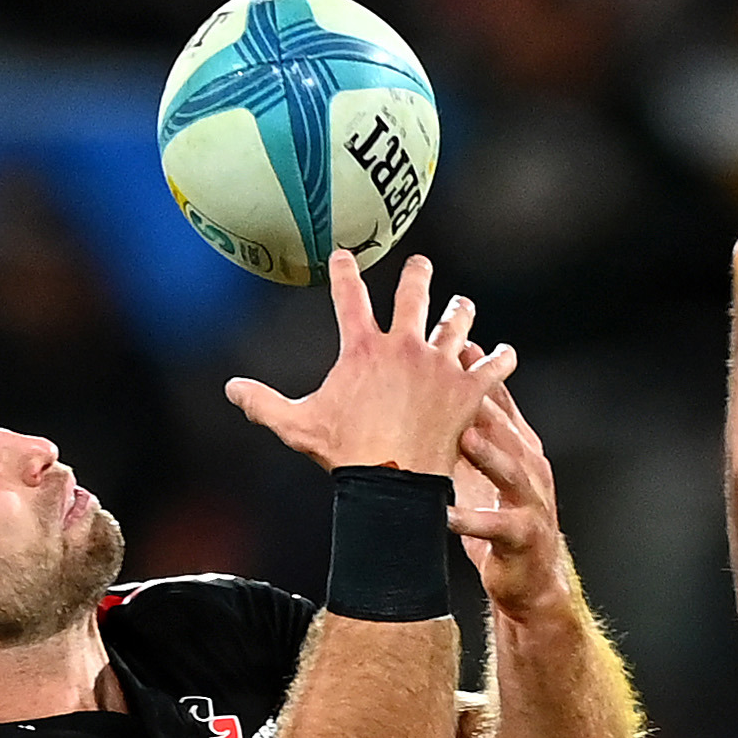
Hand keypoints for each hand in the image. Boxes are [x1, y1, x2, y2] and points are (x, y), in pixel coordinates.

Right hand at [226, 251, 517, 479]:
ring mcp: (440, 366)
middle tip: (421, 265)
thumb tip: (230, 388)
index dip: (344, 273)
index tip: (343, 255)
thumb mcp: (297, 426)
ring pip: (456, 325)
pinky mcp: (468, 391)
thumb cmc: (345, 454)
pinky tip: (506, 353)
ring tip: (464, 305)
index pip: (349, 298)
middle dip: (417, 276)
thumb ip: (263, 403)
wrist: (393, 481)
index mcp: (363, 348)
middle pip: (414, 296)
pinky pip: (491, 369)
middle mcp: (405, 346)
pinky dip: (500, 360)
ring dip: (461, 313)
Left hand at [451, 378, 569, 621]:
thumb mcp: (485, 472)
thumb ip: (467, 433)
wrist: (531, 581)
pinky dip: (470, 520)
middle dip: (484, 404)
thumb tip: (431, 392)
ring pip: (511, 471)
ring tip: (462, 438)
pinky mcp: (523, 536)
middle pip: (507, 429)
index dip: (480, 375)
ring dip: (488, 454)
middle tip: (454, 380)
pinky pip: (495, 526)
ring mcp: (532, 502)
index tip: (456, 346)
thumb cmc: (499, 520)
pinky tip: (444, 514)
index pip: (501, 403)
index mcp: (520, 448)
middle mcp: (531, 468)